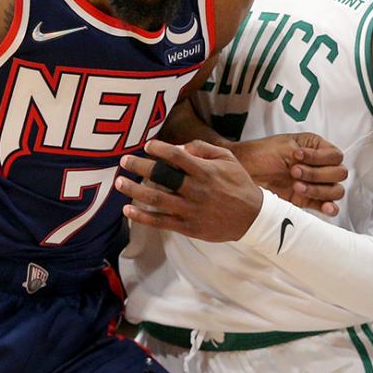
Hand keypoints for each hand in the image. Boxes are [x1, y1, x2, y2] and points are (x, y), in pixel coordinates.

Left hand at [116, 139, 263, 241]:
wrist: (253, 218)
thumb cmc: (238, 184)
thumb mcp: (227, 159)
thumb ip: (203, 148)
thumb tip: (179, 146)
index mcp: (205, 171)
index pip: (177, 156)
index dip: (159, 149)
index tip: (147, 145)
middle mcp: (195, 189)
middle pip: (162, 176)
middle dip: (140, 166)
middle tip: (124, 161)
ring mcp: (190, 209)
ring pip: (157, 199)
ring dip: (135, 190)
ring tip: (119, 183)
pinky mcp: (188, 227)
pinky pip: (161, 221)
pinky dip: (142, 216)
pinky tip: (128, 210)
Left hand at [229, 133, 345, 215]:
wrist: (244, 172)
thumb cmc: (260, 155)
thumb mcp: (282, 146)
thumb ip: (303, 151)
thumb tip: (310, 157)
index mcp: (317, 149)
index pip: (336, 156)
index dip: (320, 157)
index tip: (297, 156)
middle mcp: (320, 166)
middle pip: (339, 173)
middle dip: (316, 173)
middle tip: (294, 172)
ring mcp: (316, 184)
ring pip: (336, 190)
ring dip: (318, 189)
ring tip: (296, 187)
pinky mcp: (309, 200)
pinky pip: (330, 206)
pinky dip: (330, 207)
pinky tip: (324, 207)